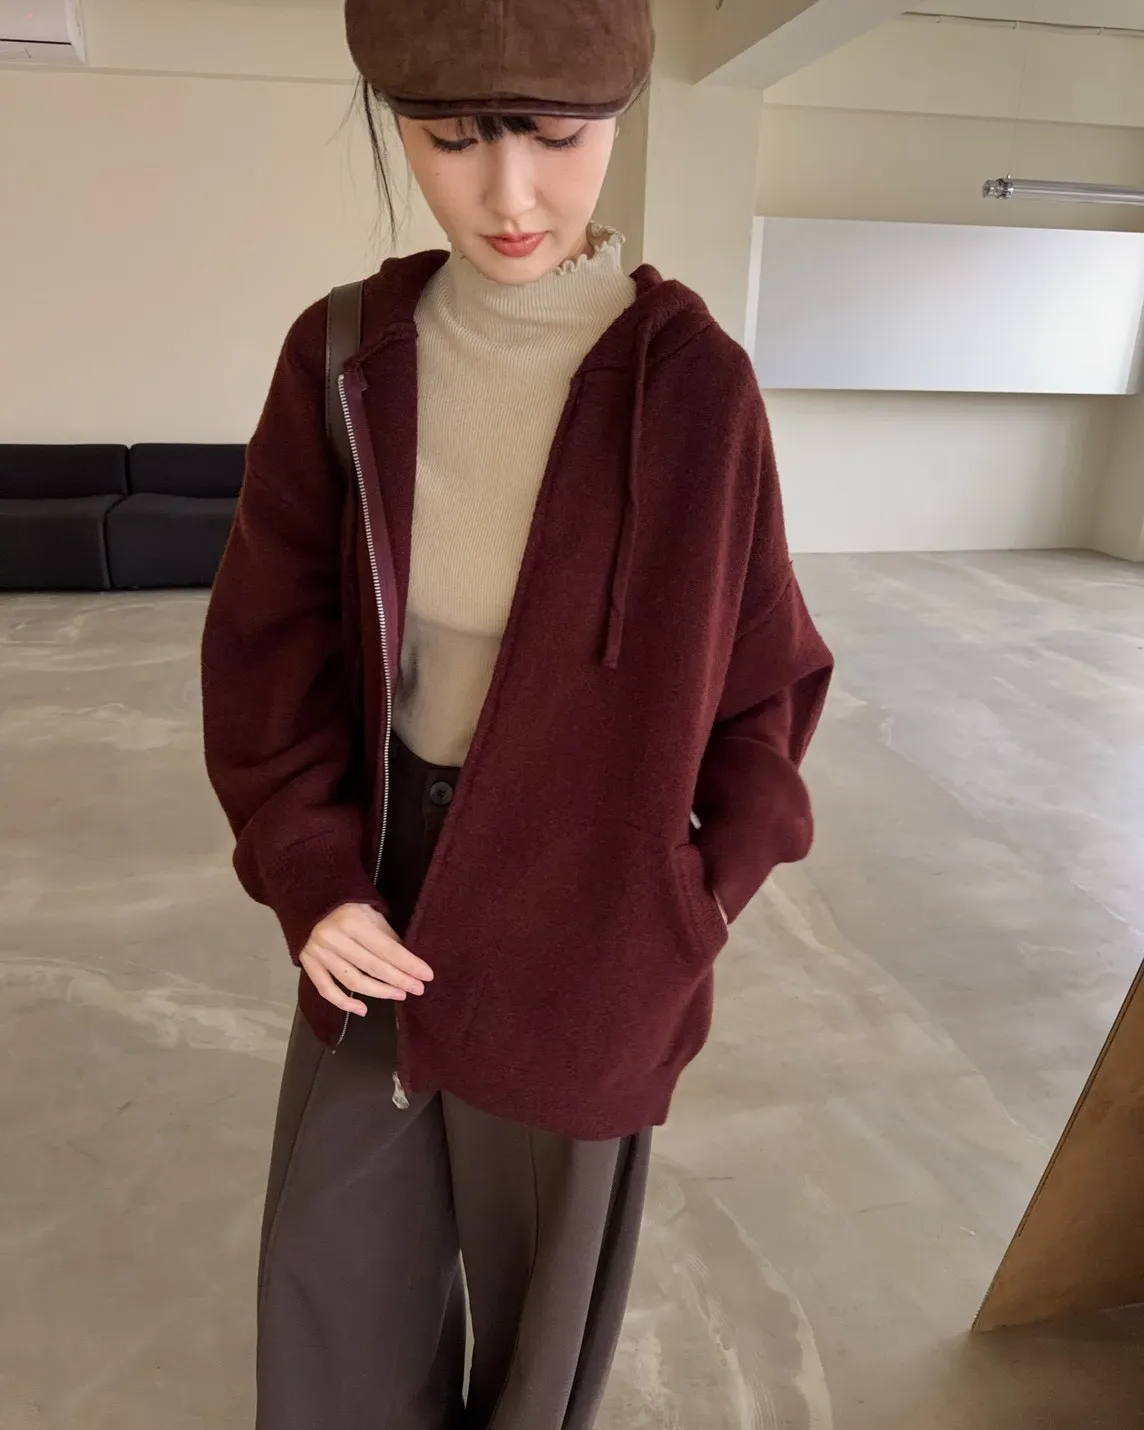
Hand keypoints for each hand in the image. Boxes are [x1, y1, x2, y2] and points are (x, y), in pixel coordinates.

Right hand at [300, 903, 433, 1016]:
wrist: (308, 898)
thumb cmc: (345, 903)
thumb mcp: (370, 911)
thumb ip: (386, 935)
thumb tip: (407, 960)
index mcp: (352, 921)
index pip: (387, 948)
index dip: (408, 964)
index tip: (426, 975)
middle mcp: (334, 939)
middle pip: (372, 967)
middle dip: (399, 980)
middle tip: (418, 988)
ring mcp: (319, 953)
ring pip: (352, 981)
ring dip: (379, 992)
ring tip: (399, 995)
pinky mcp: (308, 964)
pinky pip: (326, 990)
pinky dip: (344, 1003)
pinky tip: (362, 1009)